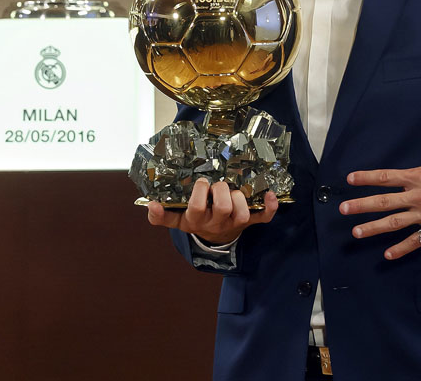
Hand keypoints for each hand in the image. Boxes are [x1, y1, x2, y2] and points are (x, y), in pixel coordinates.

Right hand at [146, 178, 277, 245]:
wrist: (215, 237)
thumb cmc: (196, 220)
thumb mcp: (176, 219)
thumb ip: (161, 216)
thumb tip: (150, 205)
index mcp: (197, 220)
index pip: (196, 209)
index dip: (199, 195)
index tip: (200, 183)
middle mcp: (216, 223)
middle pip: (223, 208)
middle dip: (221, 191)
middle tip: (217, 184)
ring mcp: (235, 223)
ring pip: (242, 213)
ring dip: (241, 198)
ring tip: (234, 190)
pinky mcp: (250, 222)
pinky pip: (264, 218)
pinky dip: (270, 207)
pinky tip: (269, 194)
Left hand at [340, 160, 420, 259]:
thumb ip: (416, 174)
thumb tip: (402, 179)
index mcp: (416, 178)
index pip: (385, 177)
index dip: (366, 178)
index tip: (349, 180)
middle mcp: (417, 197)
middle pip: (383, 202)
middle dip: (361, 206)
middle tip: (343, 209)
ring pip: (394, 223)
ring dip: (373, 228)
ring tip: (356, 232)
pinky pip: (415, 241)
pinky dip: (401, 249)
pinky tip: (387, 255)